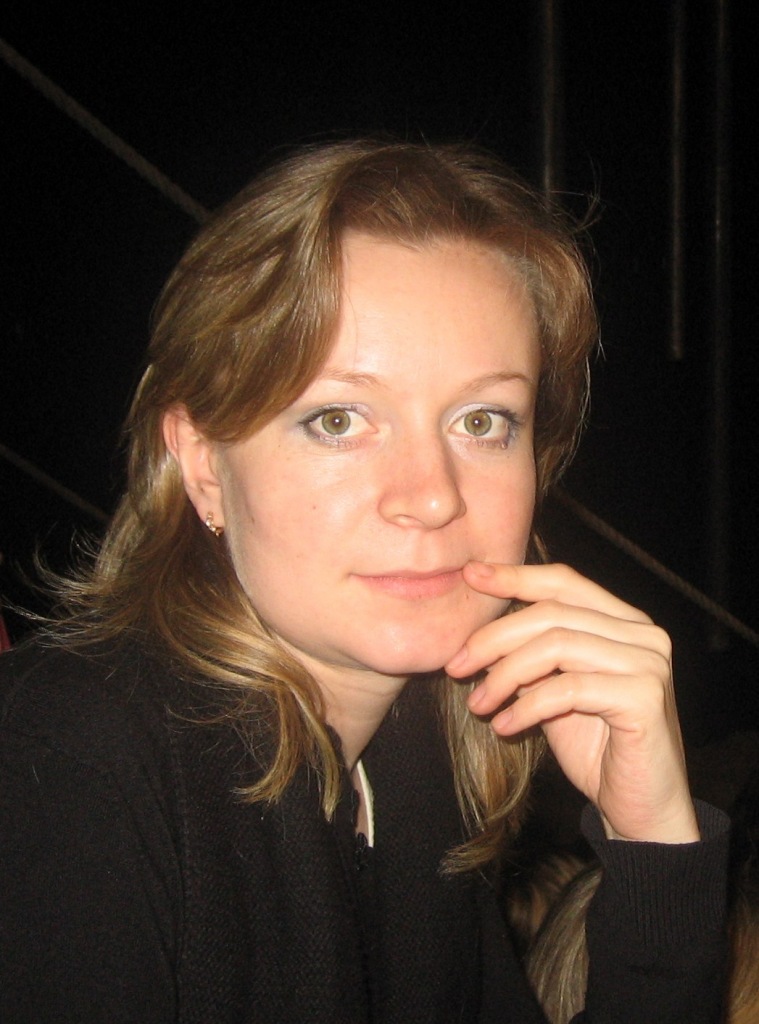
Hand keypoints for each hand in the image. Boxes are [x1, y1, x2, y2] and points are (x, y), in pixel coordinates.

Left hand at [445, 562, 699, 843]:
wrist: (640, 809)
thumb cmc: (596, 747)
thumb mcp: (553, 692)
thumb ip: (530, 657)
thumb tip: (479, 632)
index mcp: (625, 622)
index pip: (564, 583)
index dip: (515, 577)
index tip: (470, 577)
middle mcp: (643, 634)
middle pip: (552, 614)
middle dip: (494, 638)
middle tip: (456, 667)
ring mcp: (648, 663)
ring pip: (556, 646)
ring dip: (505, 675)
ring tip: (478, 705)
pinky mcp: (644, 698)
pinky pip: (568, 689)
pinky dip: (526, 706)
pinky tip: (504, 726)